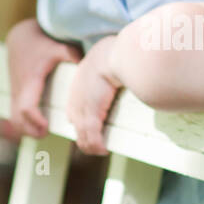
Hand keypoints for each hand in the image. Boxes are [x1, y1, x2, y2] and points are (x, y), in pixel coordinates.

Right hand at [6, 18, 81, 138]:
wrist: (20, 38)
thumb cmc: (41, 44)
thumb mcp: (56, 47)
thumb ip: (70, 55)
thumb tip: (85, 64)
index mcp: (30, 82)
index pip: (27, 107)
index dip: (35, 120)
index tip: (47, 127)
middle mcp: (19, 90)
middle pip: (17, 119)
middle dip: (30, 130)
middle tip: (46, 133)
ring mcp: (15, 93)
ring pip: (14, 119)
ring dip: (26, 129)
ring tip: (43, 132)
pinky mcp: (15, 94)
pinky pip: (14, 115)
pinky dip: (23, 123)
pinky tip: (38, 126)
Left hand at [67, 35, 121, 154]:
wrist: (113, 57)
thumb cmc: (116, 54)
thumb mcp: (108, 61)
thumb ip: (110, 69)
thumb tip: (129, 66)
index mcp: (77, 87)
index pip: (74, 112)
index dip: (83, 123)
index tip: (97, 128)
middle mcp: (75, 101)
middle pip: (77, 127)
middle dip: (87, 138)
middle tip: (101, 143)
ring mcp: (81, 111)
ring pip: (82, 137)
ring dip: (93, 146)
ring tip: (103, 149)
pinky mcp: (90, 118)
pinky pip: (92, 139)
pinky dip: (98, 147)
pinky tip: (105, 149)